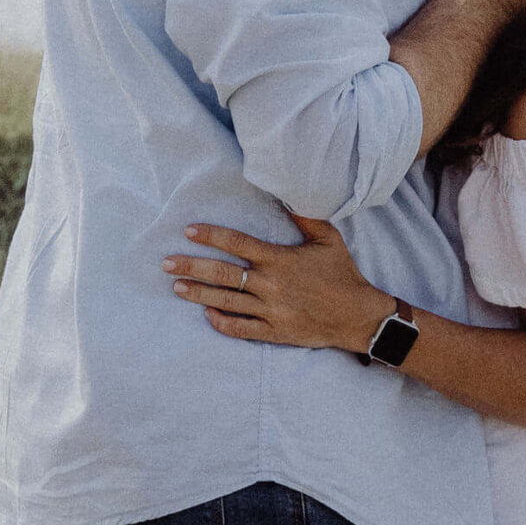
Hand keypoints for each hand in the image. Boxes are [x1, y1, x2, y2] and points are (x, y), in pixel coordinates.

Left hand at [164, 215, 392, 351]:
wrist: (359, 316)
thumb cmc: (343, 275)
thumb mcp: (329, 240)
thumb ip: (306, 217)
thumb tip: (287, 192)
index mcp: (280, 260)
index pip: (238, 244)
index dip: (211, 235)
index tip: (189, 231)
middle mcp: (271, 285)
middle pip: (222, 274)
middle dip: (191, 266)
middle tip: (166, 263)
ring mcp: (272, 311)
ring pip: (226, 301)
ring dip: (198, 294)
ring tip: (176, 287)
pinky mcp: (276, 332)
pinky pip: (241, 329)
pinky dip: (222, 323)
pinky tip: (207, 315)